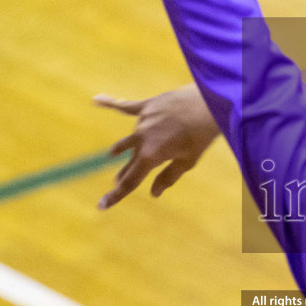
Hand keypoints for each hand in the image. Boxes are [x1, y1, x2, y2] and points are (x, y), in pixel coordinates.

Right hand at [93, 86, 218, 206]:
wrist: (209, 103)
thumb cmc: (201, 134)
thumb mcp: (188, 161)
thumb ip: (168, 177)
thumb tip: (154, 193)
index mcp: (151, 155)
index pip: (130, 181)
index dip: (116, 195)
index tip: (101, 206)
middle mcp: (141, 139)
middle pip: (129, 161)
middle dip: (124, 173)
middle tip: (118, 182)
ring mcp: (142, 120)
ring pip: (130, 139)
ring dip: (124, 148)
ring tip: (113, 154)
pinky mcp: (147, 106)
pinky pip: (125, 106)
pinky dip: (110, 103)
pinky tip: (96, 100)